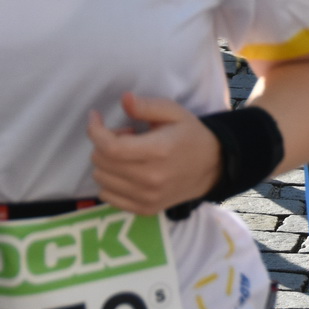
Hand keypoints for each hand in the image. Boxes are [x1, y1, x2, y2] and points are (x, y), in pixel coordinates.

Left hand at [87, 93, 220, 213]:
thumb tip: (123, 99)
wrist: (212, 167)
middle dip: (104, 143)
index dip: (95, 130)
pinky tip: (126, 171)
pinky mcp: (144, 209)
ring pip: (100, 179)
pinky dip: (109, 182)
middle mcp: (150, 178)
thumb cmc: (190, 136)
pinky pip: (106, 197)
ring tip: (128, 154)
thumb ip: (147, 106)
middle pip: (101, 161)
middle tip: (125, 135)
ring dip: (107, 162)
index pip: (110, 147)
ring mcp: (146, 197)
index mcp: (158, 151)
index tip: (95, 117)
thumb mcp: (175, 113)